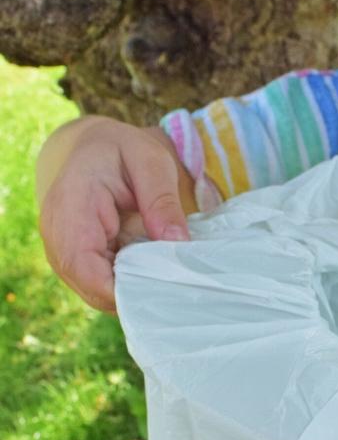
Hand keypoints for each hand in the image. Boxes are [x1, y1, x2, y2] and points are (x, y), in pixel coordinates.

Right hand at [37, 117, 192, 312]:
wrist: (95, 146)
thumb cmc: (124, 150)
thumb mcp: (151, 162)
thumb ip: (162, 202)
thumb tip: (177, 243)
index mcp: (71, 206)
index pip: (82, 265)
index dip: (118, 288)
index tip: (160, 289)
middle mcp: (57, 233)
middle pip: (89, 286)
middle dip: (131, 294)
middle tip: (175, 288)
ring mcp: (63, 247)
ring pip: (94, 290)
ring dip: (130, 291)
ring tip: (167, 281)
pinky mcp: (76, 255)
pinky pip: (98, 282)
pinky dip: (126, 283)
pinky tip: (152, 274)